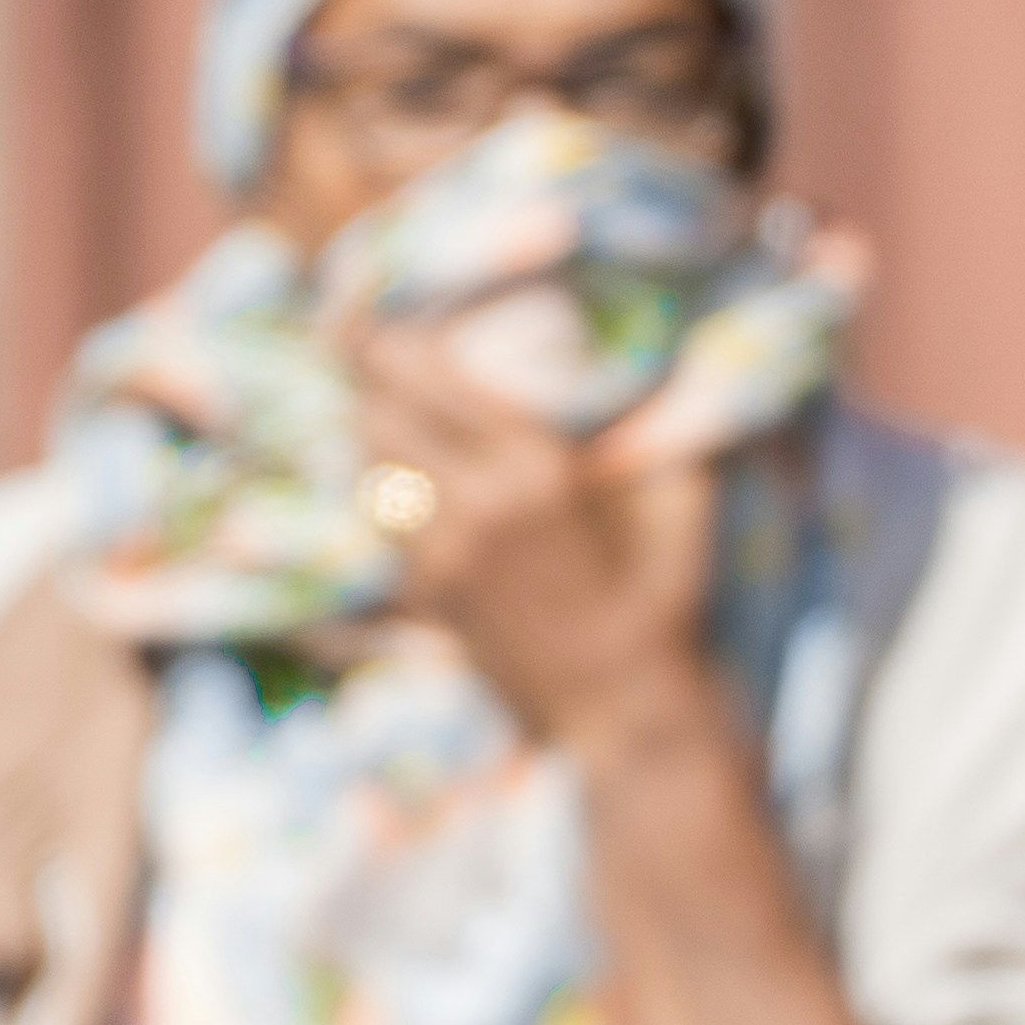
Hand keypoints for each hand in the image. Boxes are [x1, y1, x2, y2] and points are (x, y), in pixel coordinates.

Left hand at [336, 314, 725, 757]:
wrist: (622, 706)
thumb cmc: (660, 601)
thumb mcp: (675, 504)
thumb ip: (658, 439)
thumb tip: (673, 379)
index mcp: (535, 465)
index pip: (434, 379)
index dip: (393, 343)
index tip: (376, 319)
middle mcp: (476, 502)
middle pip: (382, 415)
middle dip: (363, 378)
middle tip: (348, 347)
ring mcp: (443, 553)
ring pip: (369, 469)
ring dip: (363, 433)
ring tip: (362, 405)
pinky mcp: (429, 595)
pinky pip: (381, 526)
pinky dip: (377, 494)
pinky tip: (385, 480)